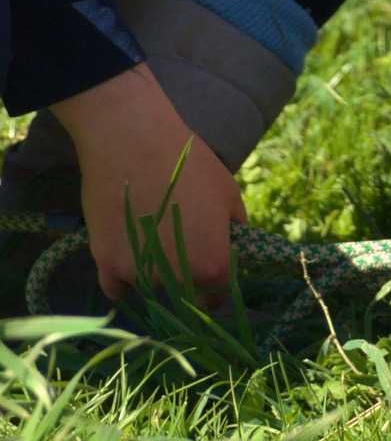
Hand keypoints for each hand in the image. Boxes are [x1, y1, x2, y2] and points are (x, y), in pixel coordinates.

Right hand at [49, 67, 244, 302]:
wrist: (134, 143)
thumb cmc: (190, 165)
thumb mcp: (229, 194)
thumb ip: (234, 229)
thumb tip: (234, 246)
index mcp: (212, 265)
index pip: (218, 297)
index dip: (217, 290)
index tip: (213, 279)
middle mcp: (175, 279)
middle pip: (184, 295)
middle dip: (188, 282)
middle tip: (183, 248)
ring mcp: (137, 275)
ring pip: (151, 287)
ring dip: (156, 273)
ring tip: (156, 234)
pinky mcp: (105, 264)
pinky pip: (118, 287)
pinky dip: (125, 279)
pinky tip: (131, 259)